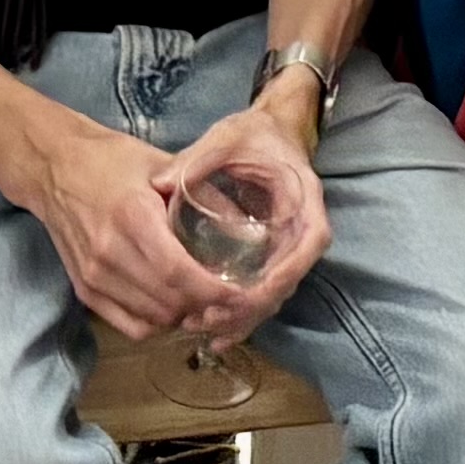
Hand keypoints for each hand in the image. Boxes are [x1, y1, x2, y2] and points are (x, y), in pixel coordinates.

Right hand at [17, 107, 246, 346]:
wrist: (52, 167)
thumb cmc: (109, 161)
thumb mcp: (160, 165)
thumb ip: (203, 195)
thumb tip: (247, 227)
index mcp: (132, 217)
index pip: (178, 272)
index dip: (212, 291)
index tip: (238, 293)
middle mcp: (109, 253)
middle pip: (168, 301)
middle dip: (205, 307)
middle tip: (228, 298)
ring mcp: (93, 275)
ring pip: (151, 319)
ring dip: (182, 316)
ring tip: (203, 301)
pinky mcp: (83, 289)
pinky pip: (128, 325)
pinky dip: (156, 323)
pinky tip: (171, 305)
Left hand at [154, 99, 333, 347]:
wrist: (273, 132)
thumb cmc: (254, 134)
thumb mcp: (228, 138)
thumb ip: (198, 159)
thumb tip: (159, 184)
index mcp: (305, 202)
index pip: (305, 247)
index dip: (279, 276)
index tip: (246, 295)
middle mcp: (304, 232)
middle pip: (286, 282)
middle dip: (250, 307)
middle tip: (208, 319)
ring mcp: (289, 249)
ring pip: (273, 295)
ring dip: (242, 317)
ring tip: (202, 329)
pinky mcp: (273, 258)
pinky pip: (262, 292)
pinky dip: (240, 313)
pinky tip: (212, 331)